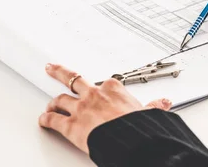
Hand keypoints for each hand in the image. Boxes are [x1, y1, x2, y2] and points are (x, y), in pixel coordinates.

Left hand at [38, 63, 171, 153]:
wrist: (130, 140)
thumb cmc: (138, 126)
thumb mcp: (148, 113)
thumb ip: (153, 106)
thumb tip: (164, 103)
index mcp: (112, 88)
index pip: (102, 83)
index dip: (96, 87)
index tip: (94, 86)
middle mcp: (94, 94)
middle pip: (72, 79)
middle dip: (60, 72)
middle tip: (51, 67)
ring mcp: (81, 109)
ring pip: (61, 100)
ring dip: (53, 103)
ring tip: (50, 105)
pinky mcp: (71, 125)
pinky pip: (54, 120)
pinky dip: (46, 120)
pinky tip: (43, 121)